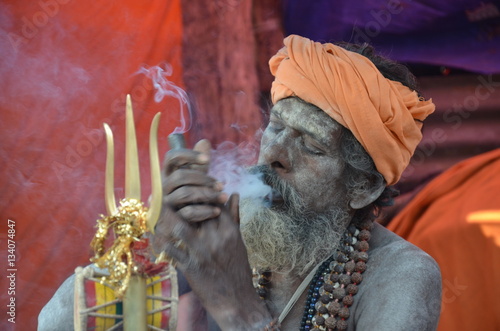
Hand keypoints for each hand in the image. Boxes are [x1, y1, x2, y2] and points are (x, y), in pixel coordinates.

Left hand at [153, 140, 271, 329]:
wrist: (236, 299)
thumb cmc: (237, 268)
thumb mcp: (238, 240)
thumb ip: (234, 216)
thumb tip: (233, 194)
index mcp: (229, 229)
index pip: (213, 200)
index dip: (200, 187)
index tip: (187, 177)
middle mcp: (216, 236)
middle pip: (196, 206)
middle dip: (182, 194)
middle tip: (167, 184)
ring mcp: (203, 251)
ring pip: (181, 223)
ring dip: (167, 214)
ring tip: (156, 205)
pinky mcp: (192, 266)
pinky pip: (172, 249)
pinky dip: (160, 240)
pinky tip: (151, 232)